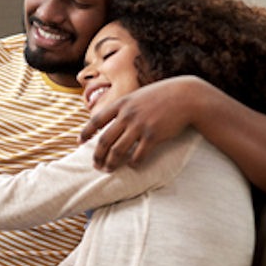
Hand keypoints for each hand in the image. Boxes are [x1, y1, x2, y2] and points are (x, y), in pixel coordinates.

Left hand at [79, 76, 201, 170]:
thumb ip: (124, 107)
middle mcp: (127, 115)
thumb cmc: (162, 96)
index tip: (79, 142)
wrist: (186, 96)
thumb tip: (110, 120)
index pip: (96, 120)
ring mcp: (140, 125)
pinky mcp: (153, 136)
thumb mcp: (138, 95)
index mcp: (121, 104)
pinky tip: (132, 166)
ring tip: (108, 169)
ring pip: (118, 151)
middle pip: (104, 140)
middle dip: (97, 155)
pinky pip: (138, 155)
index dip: (86, 132)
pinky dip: (133, 163)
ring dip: (111, 163)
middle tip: (95, 165)